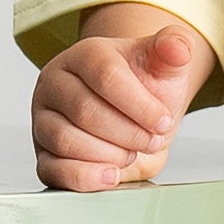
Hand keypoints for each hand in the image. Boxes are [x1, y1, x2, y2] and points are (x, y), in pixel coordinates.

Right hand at [32, 8, 209, 191]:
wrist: (134, 119)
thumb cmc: (144, 90)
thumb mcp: (164, 68)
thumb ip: (174, 50)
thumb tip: (179, 46)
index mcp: (83, 55)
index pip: (105, 75)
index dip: (140, 105)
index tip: (164, 121)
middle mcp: (55, 84)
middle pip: (85, 111)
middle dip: (128, 133)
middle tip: (151, 140)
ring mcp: (43, 119)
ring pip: (66, 141)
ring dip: (110, 155)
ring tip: (130, 152)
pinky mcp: (43, 155)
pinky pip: (54, 170)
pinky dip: (86, 177)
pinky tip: (110, 174)